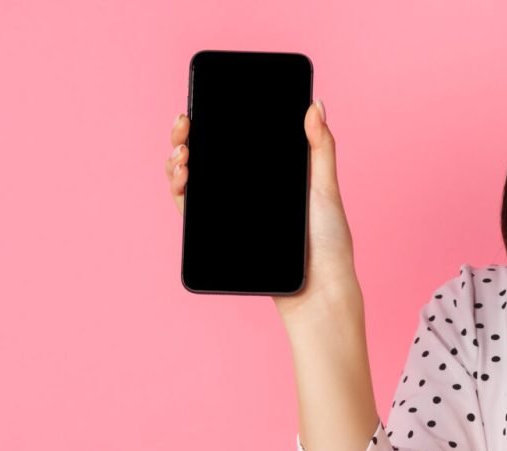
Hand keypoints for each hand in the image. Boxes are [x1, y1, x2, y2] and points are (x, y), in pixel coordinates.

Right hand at [166, 102, 361, 321]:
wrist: (318, 289)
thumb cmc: (329, 242)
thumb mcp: (326, 188)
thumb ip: (320, 147)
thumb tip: (314, 104)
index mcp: (267, 175)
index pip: (233, 142)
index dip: (212, 122)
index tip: (201, 104)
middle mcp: (245, 192)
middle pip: (206, 156)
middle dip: (185, 136)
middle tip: (184, 123)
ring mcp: (230, 212)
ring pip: (193, 179)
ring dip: (176, 160)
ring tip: (183, 152)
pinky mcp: (220, 234)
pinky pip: (191, 210)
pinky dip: (179, 190)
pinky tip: (183, 176)